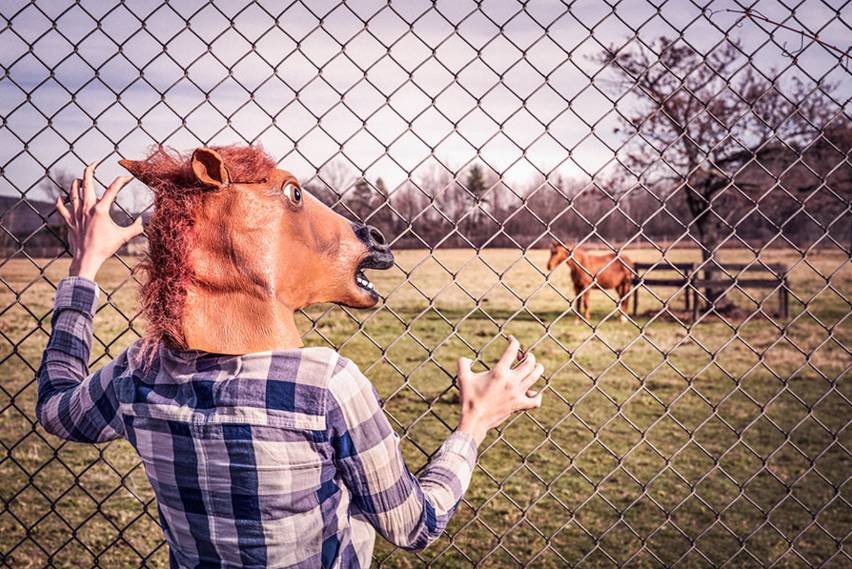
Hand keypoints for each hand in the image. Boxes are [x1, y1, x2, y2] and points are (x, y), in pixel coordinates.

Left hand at [55, 161, 143, 280]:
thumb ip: (136, 228)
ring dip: (76, 183)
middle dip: (90, 170)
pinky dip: (61, 201)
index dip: (120, 181)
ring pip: (73, 192)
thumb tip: (142, 222)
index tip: (126, 177)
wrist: (87, 259)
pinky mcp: (69, 221)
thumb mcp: (124, 237)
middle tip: (94, 163)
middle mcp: (87, 208)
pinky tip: (62, 197)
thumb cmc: (105, 248)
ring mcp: (76, 214)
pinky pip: (61, 208)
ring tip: (80, 178)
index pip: (112, 190)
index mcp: (101, 209)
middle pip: (86, 183)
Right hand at [456, 336, 544, 445]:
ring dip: (537, 369)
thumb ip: (462, 363)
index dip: (514, 341)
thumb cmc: (468, 398)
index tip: (511, 339)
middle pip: (530, 362)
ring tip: (534, 367)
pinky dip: (537, 396)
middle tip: (523, 356)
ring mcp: (517, 394)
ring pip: (536, 377)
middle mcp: (511, 381)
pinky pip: (535, 400)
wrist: (474, 420)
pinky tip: (533, 392)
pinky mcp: (519, 405)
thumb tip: (466, 359)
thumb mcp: (463, 377)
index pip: (512, 350)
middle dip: (528, 355)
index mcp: (499, 372)